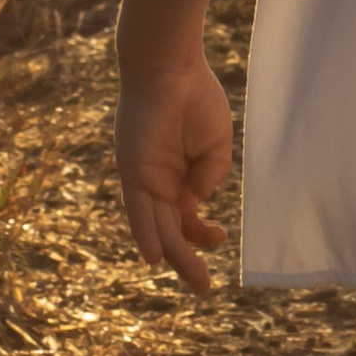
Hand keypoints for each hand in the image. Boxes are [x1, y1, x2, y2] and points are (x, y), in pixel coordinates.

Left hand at [114, 56, 233, 290]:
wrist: (170, 67)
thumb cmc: (195, 98)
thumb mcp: (216, 142)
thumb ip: (211, 172)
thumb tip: (201, 196)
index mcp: (178, 178)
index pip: (186, 219)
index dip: (202, 236)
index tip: (222, 237)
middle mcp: (158, 184)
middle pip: (171, 231)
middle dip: (189, 259)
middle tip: (204, 288)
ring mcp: (144, 179)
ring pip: (158, 228)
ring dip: (175, 256)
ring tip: (197, 282)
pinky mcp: (133, 171)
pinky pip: (138, 208)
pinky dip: (144, 232)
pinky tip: (154, 257)